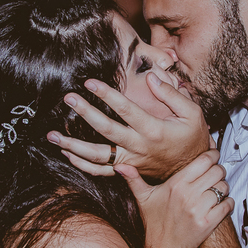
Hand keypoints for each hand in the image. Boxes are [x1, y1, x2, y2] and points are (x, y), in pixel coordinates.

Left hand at [47, 74, 212, 180]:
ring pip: (97, 156)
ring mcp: (131, 161)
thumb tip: (152, 76)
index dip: (106, 95)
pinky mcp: (127, 170)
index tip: (89, 82)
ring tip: (52, 135)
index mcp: (154, 130)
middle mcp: (140, 147)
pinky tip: (67, 153)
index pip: (126, 110)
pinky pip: (100, 171)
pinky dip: (82, 164)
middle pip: (106, 131)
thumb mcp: (192, 113)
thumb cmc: (193, 137)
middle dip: (85, 113)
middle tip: (68, 98)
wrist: (194, 170)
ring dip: (72, 146)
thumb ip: (172, 94)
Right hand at [116, 150, 232, 247]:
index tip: (212, 157)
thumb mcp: (143, 198)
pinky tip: (221, 204)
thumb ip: (133, 179)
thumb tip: (119, 166)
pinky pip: (228, 204)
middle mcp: (188, 194)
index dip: (212, 156)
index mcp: (176, 184)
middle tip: (215, 175)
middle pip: (217, 171)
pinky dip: (228, 202)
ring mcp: (199, 209)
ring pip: (224, 187)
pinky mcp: (208, 222)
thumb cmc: (155, 222)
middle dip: (219, 171)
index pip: (204, 160)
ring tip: (217, 190)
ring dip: (224, 187)